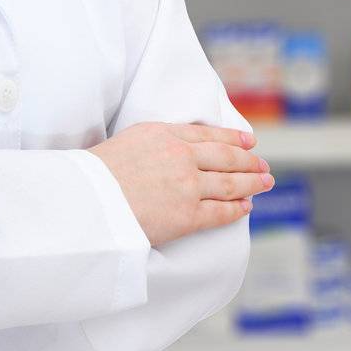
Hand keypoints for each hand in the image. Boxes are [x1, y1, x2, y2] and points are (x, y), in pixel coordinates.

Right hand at [88, 122, 271, 247]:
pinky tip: (246, 206)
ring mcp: (187, 186)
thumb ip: (157, 139)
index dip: (233, 138)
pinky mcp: (187, 216)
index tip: (249, 142)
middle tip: (263, 165)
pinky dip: (237, 209)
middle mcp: (182, 156)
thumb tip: (176, 144)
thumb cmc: (96, 174)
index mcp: (166, 133)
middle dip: (249, 162)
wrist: (85, 202)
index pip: (210, 135)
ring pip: (231, 184)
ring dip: (252, 183)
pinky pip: (221, 212)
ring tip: (265, 182)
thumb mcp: (129, 140)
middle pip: (227, 158)